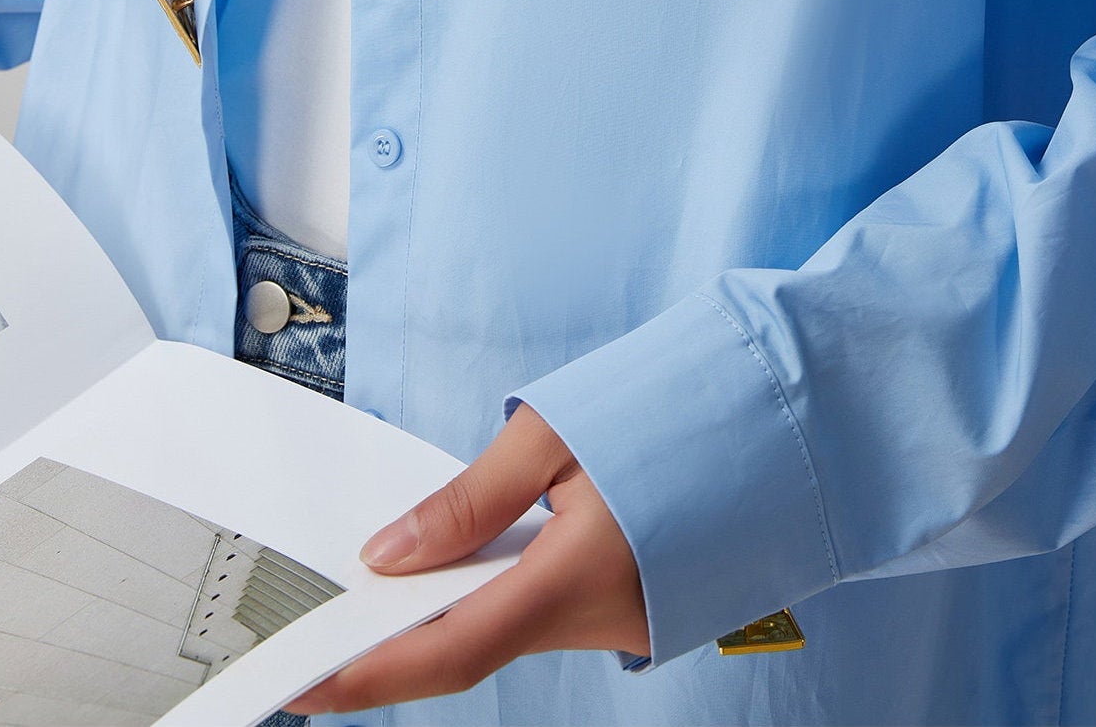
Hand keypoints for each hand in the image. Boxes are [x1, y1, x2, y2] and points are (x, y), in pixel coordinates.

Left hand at [286, 403, 648, 714]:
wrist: (793, 420)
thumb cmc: (683, 407)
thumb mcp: (559, 430)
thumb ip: (470, 498)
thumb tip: (390, 552)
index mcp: (573, 578)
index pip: (449, 652)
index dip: (368, 678)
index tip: (301, 688)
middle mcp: (597, 620)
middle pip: (474, 644)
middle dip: (401, 635)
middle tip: (332, 609)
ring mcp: (624, 623)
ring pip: (512, 626)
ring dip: (455, 605)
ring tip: (403, 567)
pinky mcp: (641, 610)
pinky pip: (548, 612)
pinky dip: (502, 593)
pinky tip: (480, 557)